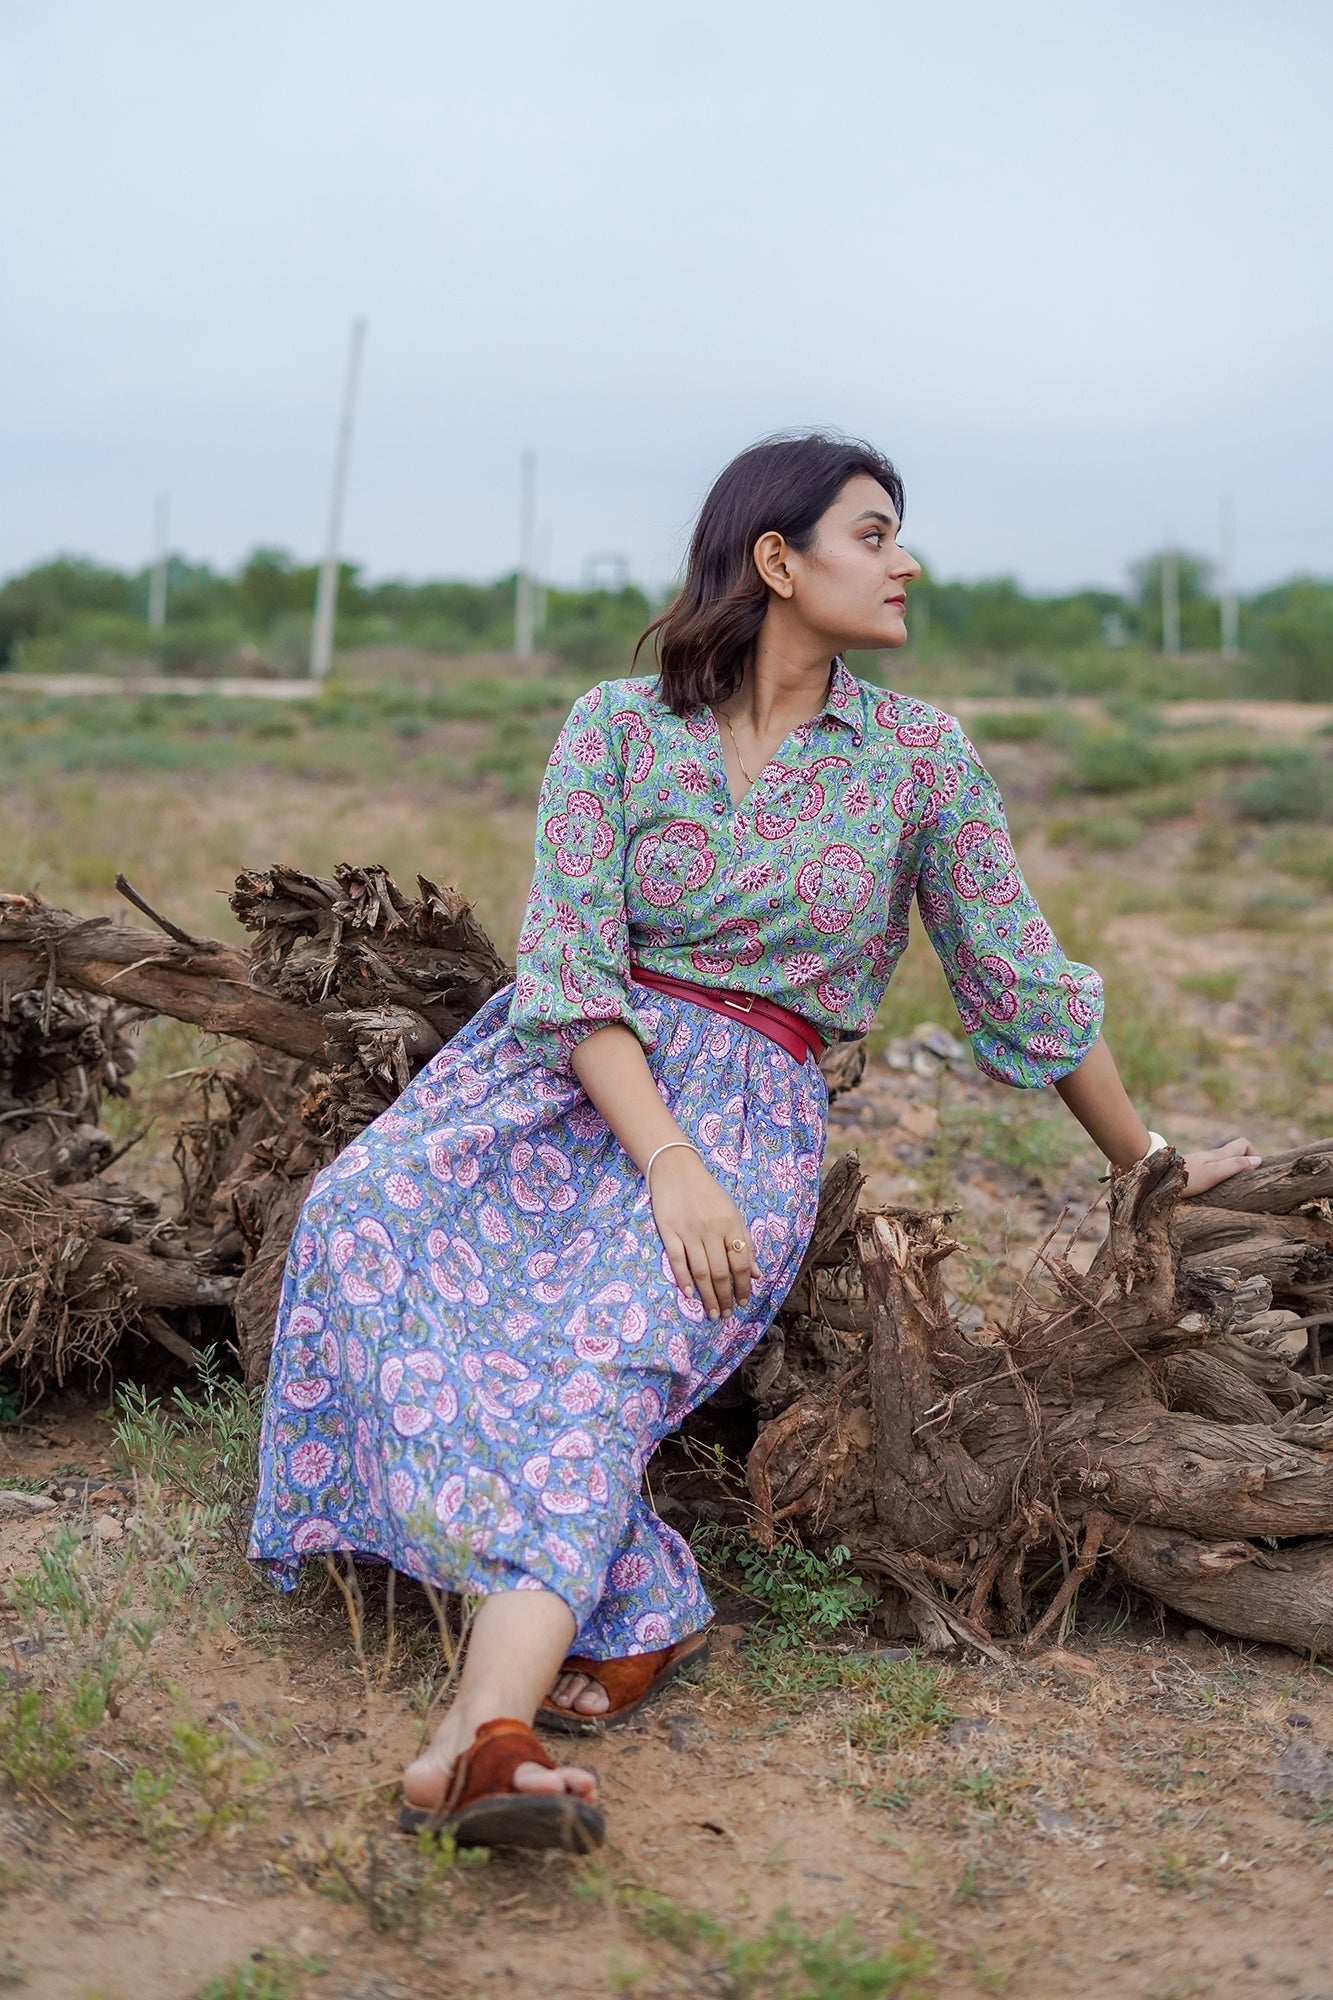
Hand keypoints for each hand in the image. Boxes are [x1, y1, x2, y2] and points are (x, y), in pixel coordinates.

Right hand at [647, 1148, 760, 1320]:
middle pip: (721, 1272)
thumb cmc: (707, 1192)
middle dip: (726, 1297)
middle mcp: (712, 1230)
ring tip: (713, 1313)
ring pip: (702, 1271)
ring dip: (708, 1296)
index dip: (744, 1285)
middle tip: (727, 1315)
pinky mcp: (669, 1232)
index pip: (742, 1262)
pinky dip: (684, 1279)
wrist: (675, 1168)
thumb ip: (744, 1242)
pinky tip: (690, 1295)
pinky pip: (678, 1261)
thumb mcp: (732, 1212)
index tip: (744, 1302)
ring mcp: (689, 1232)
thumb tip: (757, 1273)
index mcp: (731, 1224)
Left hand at [1179, 1134, 1261, 1196]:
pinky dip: (1221, 1176)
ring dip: (1234, 1171)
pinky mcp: (1194, 1170)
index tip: (1256, 1172)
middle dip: (1246, 1163)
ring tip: (1237, 1188)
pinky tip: (1219, 1189)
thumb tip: (1258, 1161)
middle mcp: (1212, 1155)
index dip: (1254, 1154)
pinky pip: (1213, 1169)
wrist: (1158, 1176)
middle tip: (1250, 1181)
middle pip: (1235, 1153)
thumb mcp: (1215, 1172)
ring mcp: (1202, 1162)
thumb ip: (1235, 1165)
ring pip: (1224, 1161)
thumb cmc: (1188, 1176)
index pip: (1243, 1144)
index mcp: (1219, 1154)